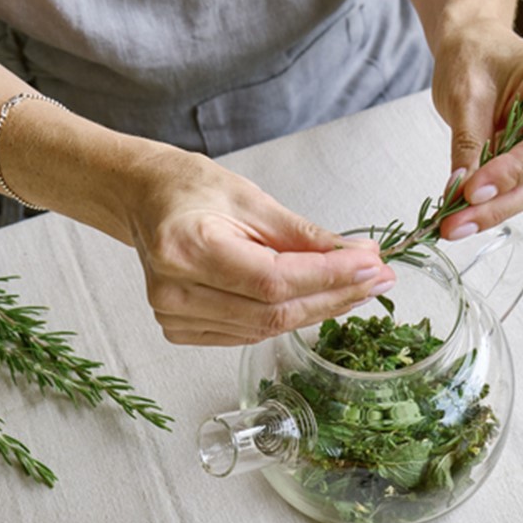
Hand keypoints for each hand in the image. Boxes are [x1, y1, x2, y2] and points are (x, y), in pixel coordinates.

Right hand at [128, 151, 394, 345]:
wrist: (143, 200)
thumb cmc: (190, 189)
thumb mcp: (250, 198)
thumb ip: (303, 235)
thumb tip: (359, 256)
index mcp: (184, 248)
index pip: (273, 280)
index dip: (329, 277)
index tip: (373, 265)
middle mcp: (173, 291)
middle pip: (273, 312)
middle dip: (335, 296)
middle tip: (379, 279)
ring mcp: (173, 316)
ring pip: (266, 329)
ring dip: (319, 309)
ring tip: (358, 287)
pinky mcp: (181, 330)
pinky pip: (249, 334)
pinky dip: (288, 318)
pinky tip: (317, 299)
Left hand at [429, 26, 522, 239]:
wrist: (476, 45)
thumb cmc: (474, 56)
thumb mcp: (463, 95)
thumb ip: (468, 145)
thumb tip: (460, 193)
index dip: (513, 174)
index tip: (472, 192)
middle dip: (498, 204)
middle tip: (454, 225)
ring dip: (495, 209)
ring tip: (454, 225)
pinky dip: (497, 200)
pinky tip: (466, 213)